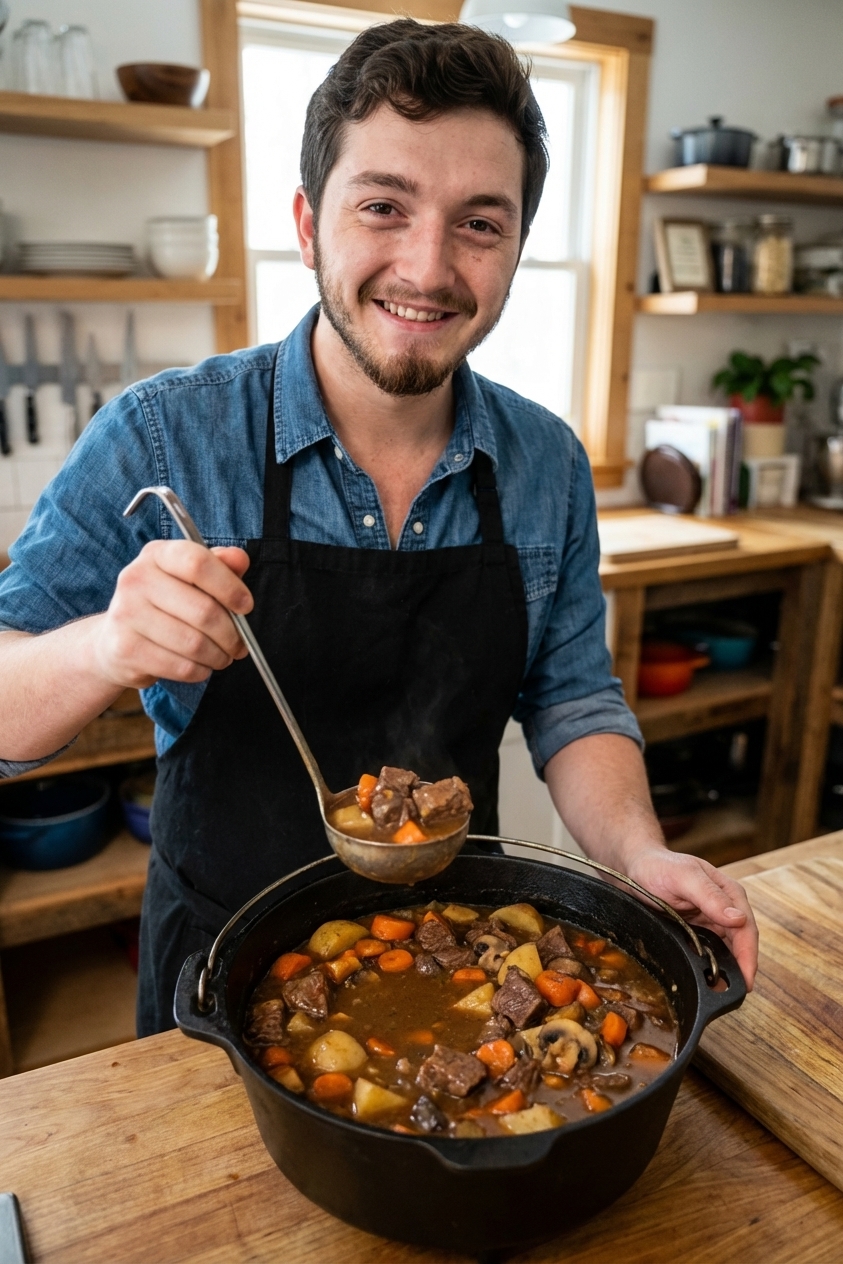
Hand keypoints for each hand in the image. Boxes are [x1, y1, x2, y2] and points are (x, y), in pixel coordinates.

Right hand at [94, 541, 253, 688]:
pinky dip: (201, 671)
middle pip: (203, 610)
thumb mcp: (189, 577)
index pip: (198, 563)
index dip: (230, 587)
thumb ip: (219, 566)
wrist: (114, 639)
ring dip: (219, 656)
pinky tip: (201, 666)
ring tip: (222, 656)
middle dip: (232, 634)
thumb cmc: (164, 604)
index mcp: (156, 554)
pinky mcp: (125, 650)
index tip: (245, 606)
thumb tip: (240, 559)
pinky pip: (181, 667)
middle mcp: (136, 579)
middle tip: (240, 644)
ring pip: (195, 644)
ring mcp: (126, 615)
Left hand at [624, 845, 757, 989]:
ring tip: (720, 992)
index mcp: (729, 893)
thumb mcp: (685, 877)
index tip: (747, 980)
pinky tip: (705, 980)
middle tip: (736, 994)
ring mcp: (710, 921)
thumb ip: (711, 896)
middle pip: (740, 944)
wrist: (634, 867)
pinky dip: (710, 966)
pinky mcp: (697, 931)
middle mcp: (724, 908)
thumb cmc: (658, 866)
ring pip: (726, 951)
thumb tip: (738, 919)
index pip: (746, 929)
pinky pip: (708, 952)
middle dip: (740, 969)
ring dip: (726, 970)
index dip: (749, 956)